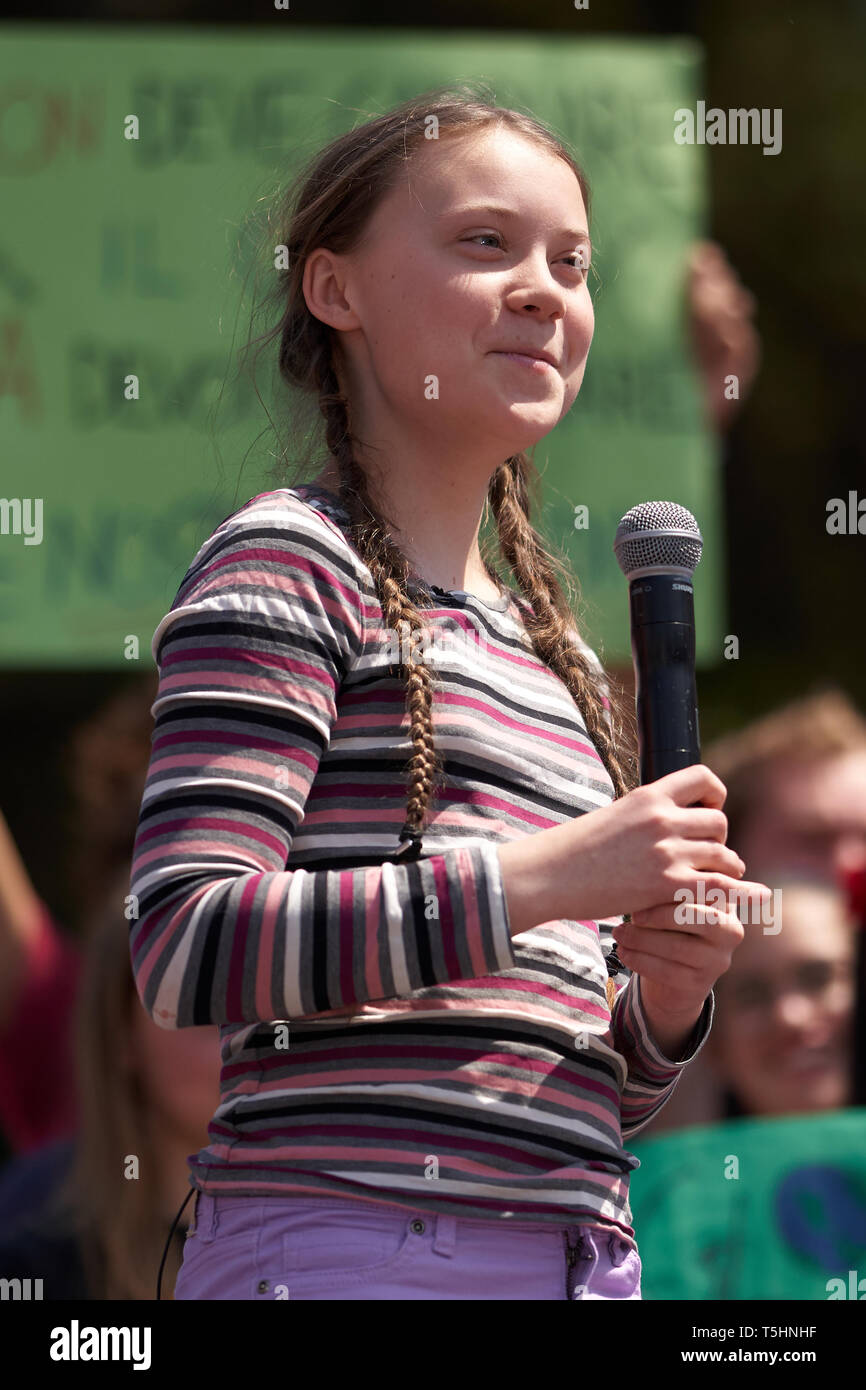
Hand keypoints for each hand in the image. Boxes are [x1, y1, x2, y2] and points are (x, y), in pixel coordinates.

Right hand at [555, 763, 749, 924]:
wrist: (551, 874)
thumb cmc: (576, 849)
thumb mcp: (615, 815)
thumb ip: (647, 815)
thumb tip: (670, 817)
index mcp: (649, 795)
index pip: (705, 779)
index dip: (714, 798)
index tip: (705, 816)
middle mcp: (662, 818)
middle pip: (719, 824)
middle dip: (718, 842)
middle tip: (703, 859)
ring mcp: (666, 851)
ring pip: (724, 856)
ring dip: (723, 871)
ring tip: (708, 882)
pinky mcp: (666, 884)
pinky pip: (717, 886)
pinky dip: (725, 894)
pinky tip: (716, 902)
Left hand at [611, 884, 769, 1018]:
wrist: (671, 974)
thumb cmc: (667, 920)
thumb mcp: (672, 896)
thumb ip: (671, 874)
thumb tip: (644, 841)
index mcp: (727, 900)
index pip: (707, 887)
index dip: (674, 886)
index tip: (641, 883)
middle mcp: (732, 931)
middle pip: (697, 917)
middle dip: (659, 914)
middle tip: (633, 913)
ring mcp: (718, 961)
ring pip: (678, 947)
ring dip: (641, 939)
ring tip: (618, 932)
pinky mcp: (699, 985)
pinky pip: (667, 972)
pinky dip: (639, 959)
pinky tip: (623, 950)